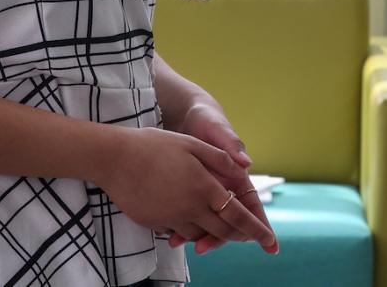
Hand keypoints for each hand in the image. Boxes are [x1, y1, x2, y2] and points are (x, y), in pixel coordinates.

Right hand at [97, 126, 276, 253]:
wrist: (115, 157)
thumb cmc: (155, 145)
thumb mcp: (192, 144)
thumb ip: (221, 160)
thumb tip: (244, 170)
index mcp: (204, 187)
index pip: (238, 216)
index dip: (257, 230)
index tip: (271, 242)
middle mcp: (191, 207)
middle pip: (223, 231)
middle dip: (239, 236)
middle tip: (249, 238)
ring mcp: (171, 218)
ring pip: (200, 235)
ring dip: (212, 235)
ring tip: (217, 228)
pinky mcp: (155, 223)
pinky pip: (178, 233)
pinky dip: (188, 231)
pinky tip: (188, 220)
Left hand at [168, 103, 276, 255]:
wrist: (185, 116)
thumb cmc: (208, 120)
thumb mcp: (218, 129)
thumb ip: (231, 143)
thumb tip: (246, 161)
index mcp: (237, 175)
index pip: (252, 205)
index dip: (261, 225)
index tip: (271, 247)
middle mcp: (224, 188)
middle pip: (229, 221)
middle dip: (220, 237)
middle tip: (202, 248)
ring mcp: (207, 192)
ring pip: (209, 222)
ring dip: (199, 235)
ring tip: (179, 243)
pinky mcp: (190, 193)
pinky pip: (191, 214)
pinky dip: (183, 226)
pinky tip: (170, 234)